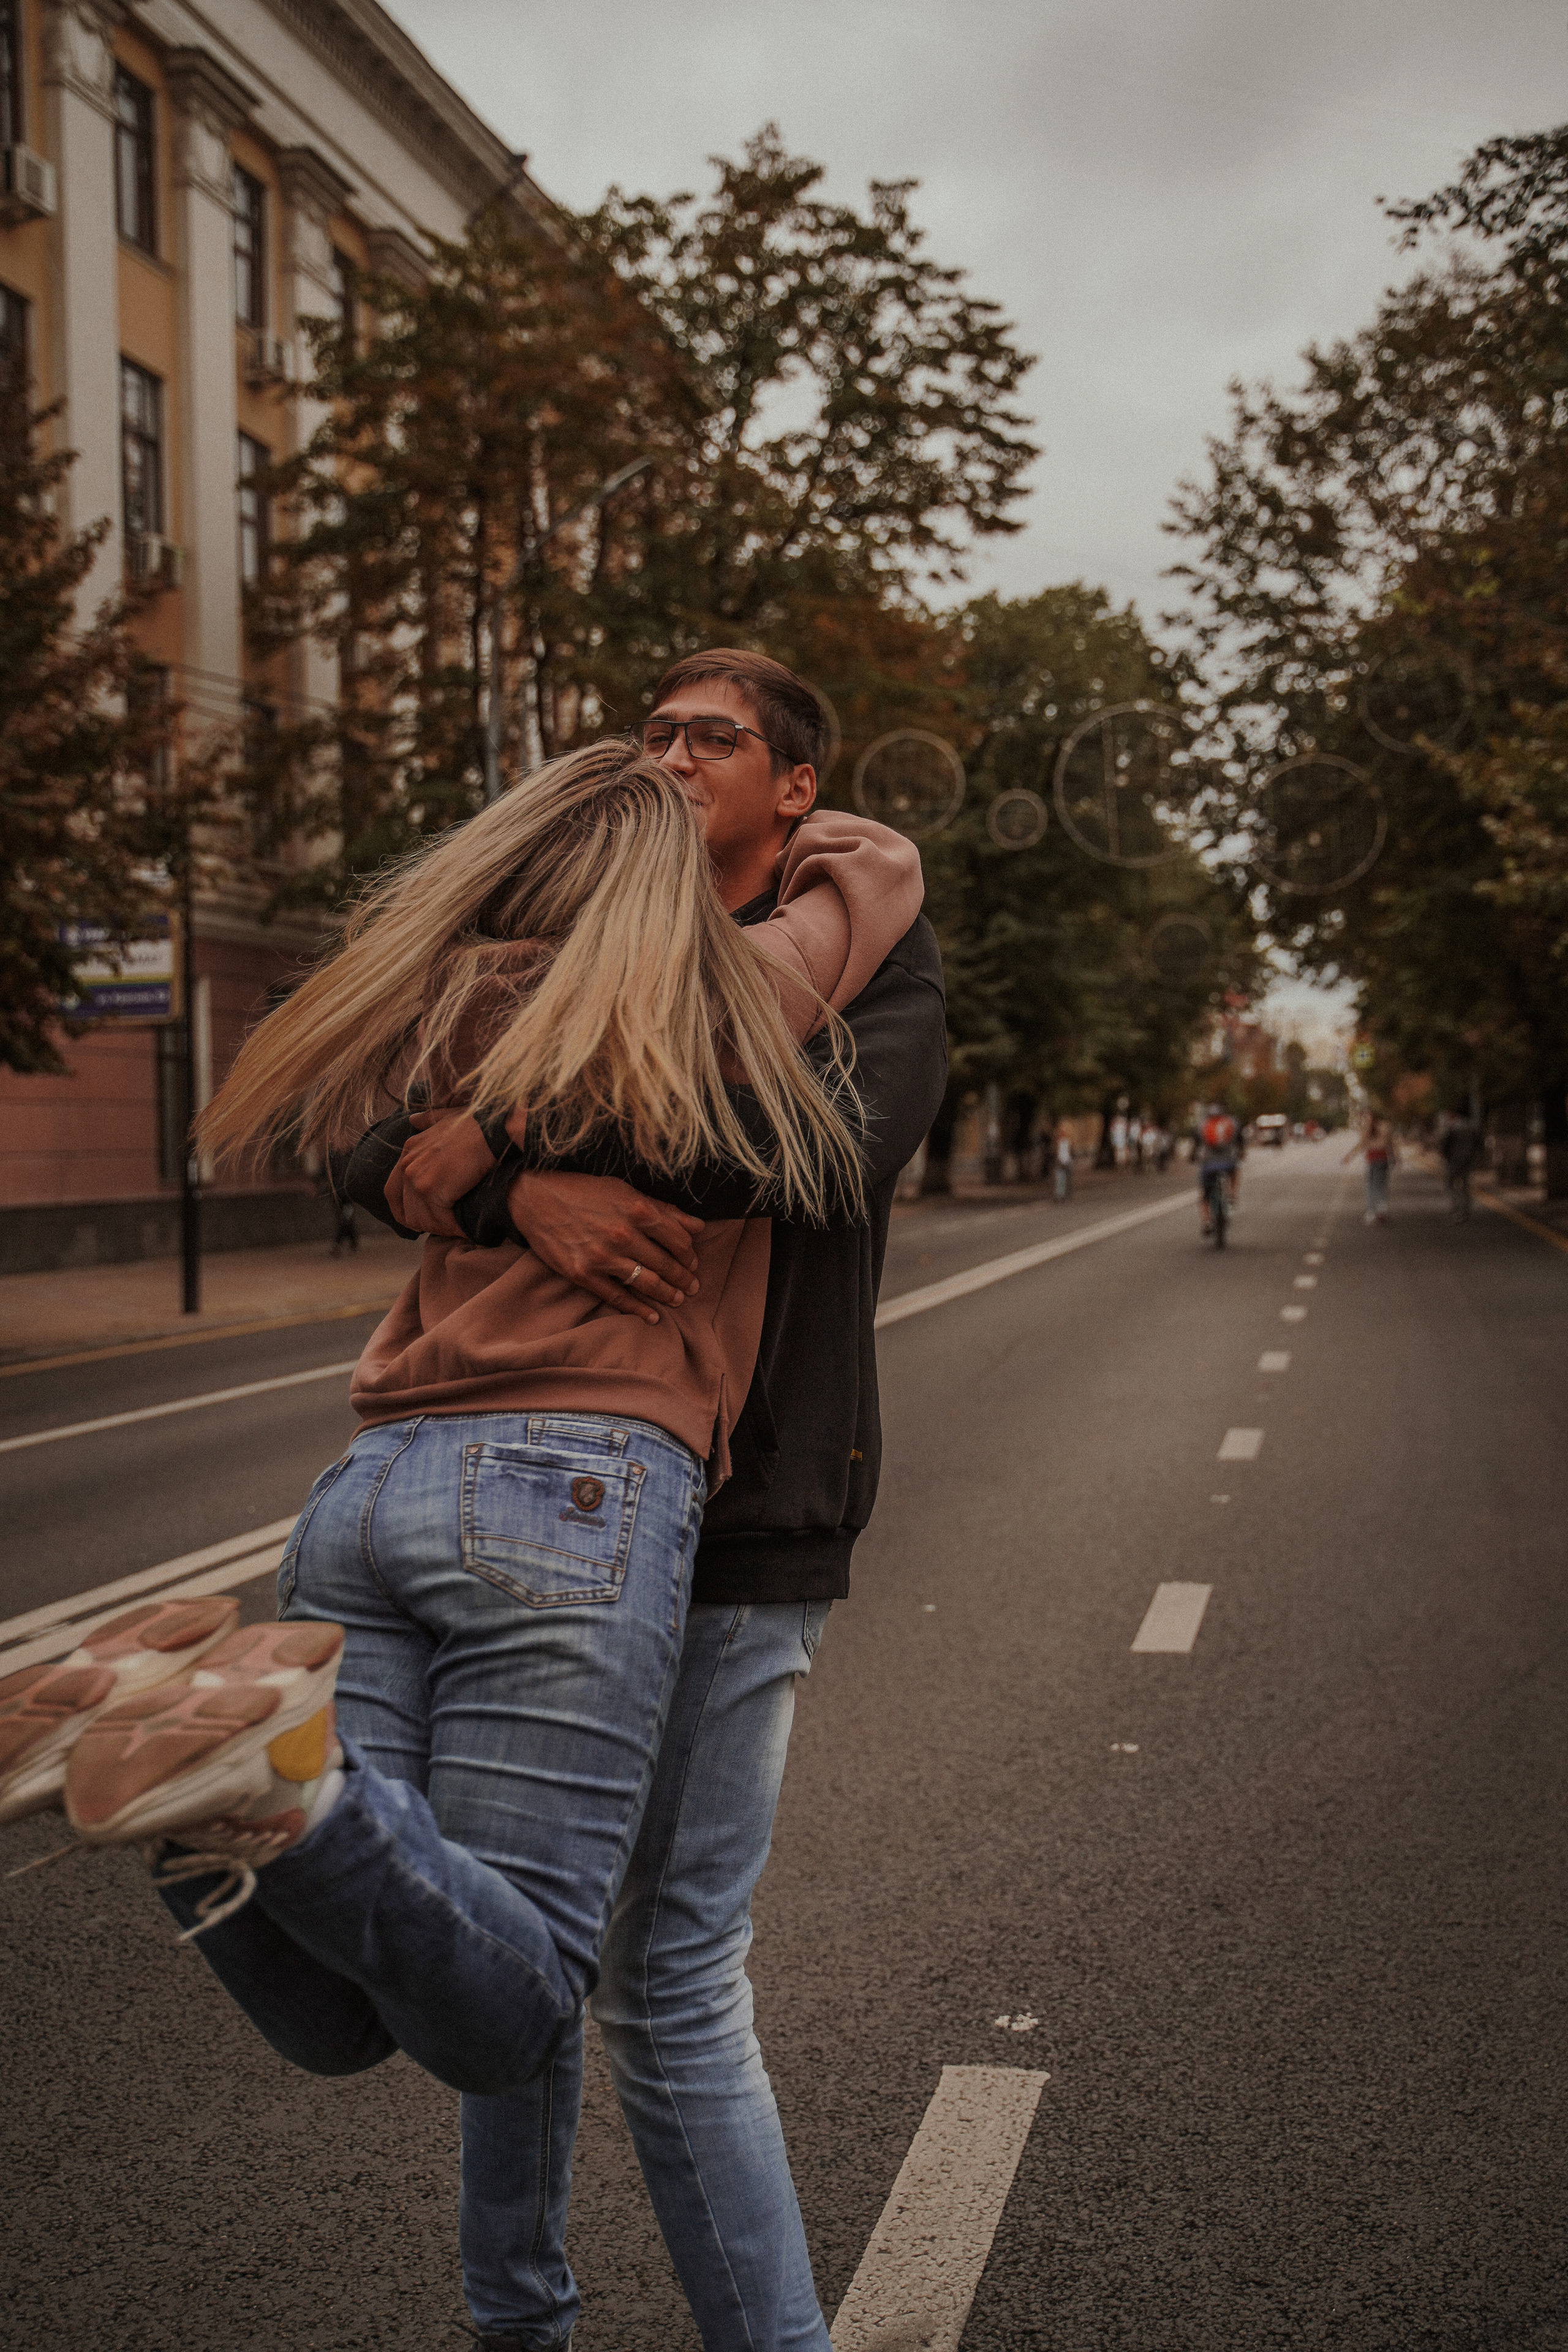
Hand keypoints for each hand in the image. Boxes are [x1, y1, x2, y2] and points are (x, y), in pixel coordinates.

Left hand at [385, 1109, 497, 1236]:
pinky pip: (439, 1221)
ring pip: (422, 1220)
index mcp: (408, 1150)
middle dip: (427, 1223)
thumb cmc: (477, 1124)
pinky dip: (454, 1228)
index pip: (393, 1192)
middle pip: (407, 1211)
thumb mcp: (446, 1118)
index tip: (419, 1221)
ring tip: (460, 1228)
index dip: (404, 1211)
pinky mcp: (430, 1190)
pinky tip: (467, 1228)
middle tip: (448, 1226)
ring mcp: (416, 1178)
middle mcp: (407, 1165)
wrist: (491, 1130)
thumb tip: (414, 1119)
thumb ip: (428, 1121)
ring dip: (443, 1228)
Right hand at [506, 1170, 702, 1326]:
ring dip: (667, 1295)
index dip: (690, 1255)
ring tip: (678, 1300)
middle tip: (692, 1287)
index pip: (679, 1240)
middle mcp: (623, 1234)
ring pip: (647, 1283)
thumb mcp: (625, 1191)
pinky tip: (652, 1317)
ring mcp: (602, 1256)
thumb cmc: (583, 1191)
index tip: (693, 1262)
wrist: (536, 1198)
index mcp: (637, 1209)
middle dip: (684, 1279)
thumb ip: (663, 1209)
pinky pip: (617, 1297)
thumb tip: (699, 1226)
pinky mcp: (583, 1274)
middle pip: (666, 1264)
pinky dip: (638, 1310)